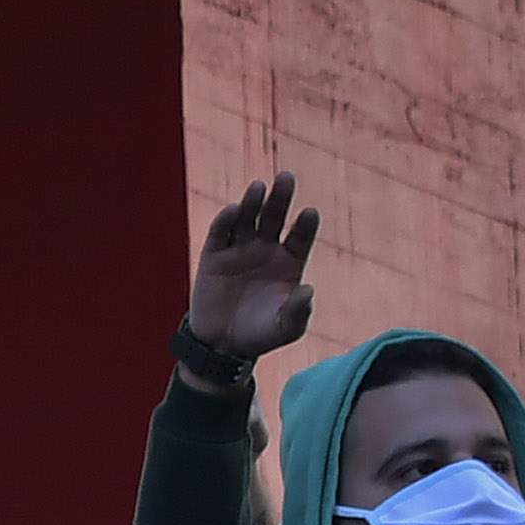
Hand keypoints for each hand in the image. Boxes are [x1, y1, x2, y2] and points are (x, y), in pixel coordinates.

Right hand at [185, 174, 319, 366]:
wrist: (223, 345)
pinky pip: (220, 232)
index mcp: (289, 262)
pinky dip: (225, 220)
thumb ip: (298, 312)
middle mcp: (266, 249)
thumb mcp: (285, 329)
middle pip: (275, 217)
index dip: (305, 224)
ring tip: (259, 188)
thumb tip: (309, 291)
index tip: (309, 213)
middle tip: (286, 179)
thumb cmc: (261, 335)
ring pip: (247, 218)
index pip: (300, 236)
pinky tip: (232, 211)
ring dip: (252, 201)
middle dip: (280, 198)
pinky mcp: (214, 254)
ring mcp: (239, 248)